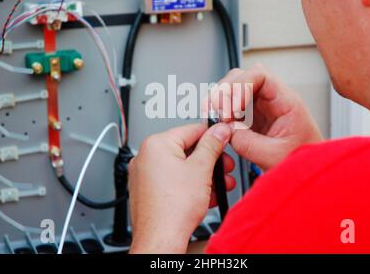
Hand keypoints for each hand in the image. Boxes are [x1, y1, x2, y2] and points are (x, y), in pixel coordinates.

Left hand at [129, 123, 235, 253]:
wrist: (160, 238)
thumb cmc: (172, 208)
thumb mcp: (201, 169)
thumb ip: (212, 145)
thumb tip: (219, 130)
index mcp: (156, 144)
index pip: (191, 130)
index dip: (213, 136)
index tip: (225, 139)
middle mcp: (146, 157)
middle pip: (187, 150)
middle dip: (210, 161)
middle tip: (224, 167)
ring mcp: (145, 175)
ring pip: (181, 168)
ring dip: (204, 175)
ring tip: (219, 185)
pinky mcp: (148, 191)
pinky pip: (173, 181)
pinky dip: (190, 186)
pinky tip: (206, 195)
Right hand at [206, 64, 322, 170]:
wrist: (308, 173)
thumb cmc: (301, 163)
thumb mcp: (273, 157)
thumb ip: (248, 143)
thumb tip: (226, 130)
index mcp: (287, 102)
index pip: (261, 76)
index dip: (241, 86)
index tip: (232, 108)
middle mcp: (273, 100)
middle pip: (243, 77)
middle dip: (225, 92)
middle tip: (217, 113)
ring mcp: (262, 107)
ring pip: (235, 89)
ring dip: (221, 100)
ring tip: (216, 118)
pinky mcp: (252, 117)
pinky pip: (233, 106)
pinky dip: (222, 112)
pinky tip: (220, 124)